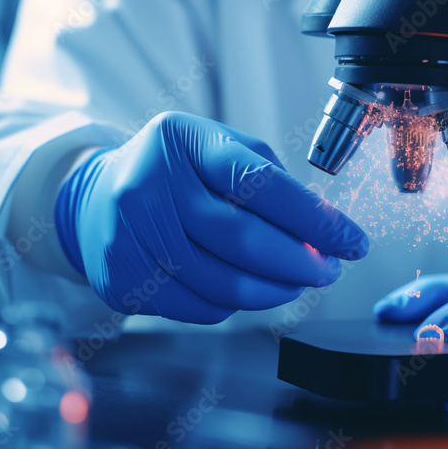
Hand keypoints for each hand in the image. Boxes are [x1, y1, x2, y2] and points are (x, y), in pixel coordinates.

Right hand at [54, 112, 368, 322]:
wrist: (95, 197)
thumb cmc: (177, 171)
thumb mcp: (219, 149)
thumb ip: (272, 181)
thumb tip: (325, 231)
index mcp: (184, 141)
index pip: (261, 183)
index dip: (315, 220)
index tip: (352, 241)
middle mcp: (149, 184)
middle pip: (242, 239)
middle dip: (300, 262)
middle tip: (329, 270)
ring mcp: (128, 235)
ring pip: (223, 282)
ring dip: (275, 291)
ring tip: (297, 282)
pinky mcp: (121, 279)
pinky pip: (197, 307)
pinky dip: (235, 305)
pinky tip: (250, 290)